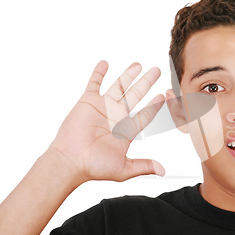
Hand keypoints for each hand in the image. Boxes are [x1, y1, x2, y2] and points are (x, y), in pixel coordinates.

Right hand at [48, 61, 165, 185]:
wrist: (70, 161)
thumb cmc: (94, 167)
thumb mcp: (124, 168)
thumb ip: (144, 166)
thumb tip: (162, 171)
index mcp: (126, 130)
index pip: (145, 114)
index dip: (155, 105)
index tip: (163, 95)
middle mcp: (116, 116)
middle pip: (136, 95)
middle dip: (146, 82)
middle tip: (157, 71)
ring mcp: (103, 107)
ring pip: (119, 86)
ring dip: (128, 75)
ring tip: (138, 64)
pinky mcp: (88, 102)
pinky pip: (94, 83)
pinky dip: (99, 73)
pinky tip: (105, 63)